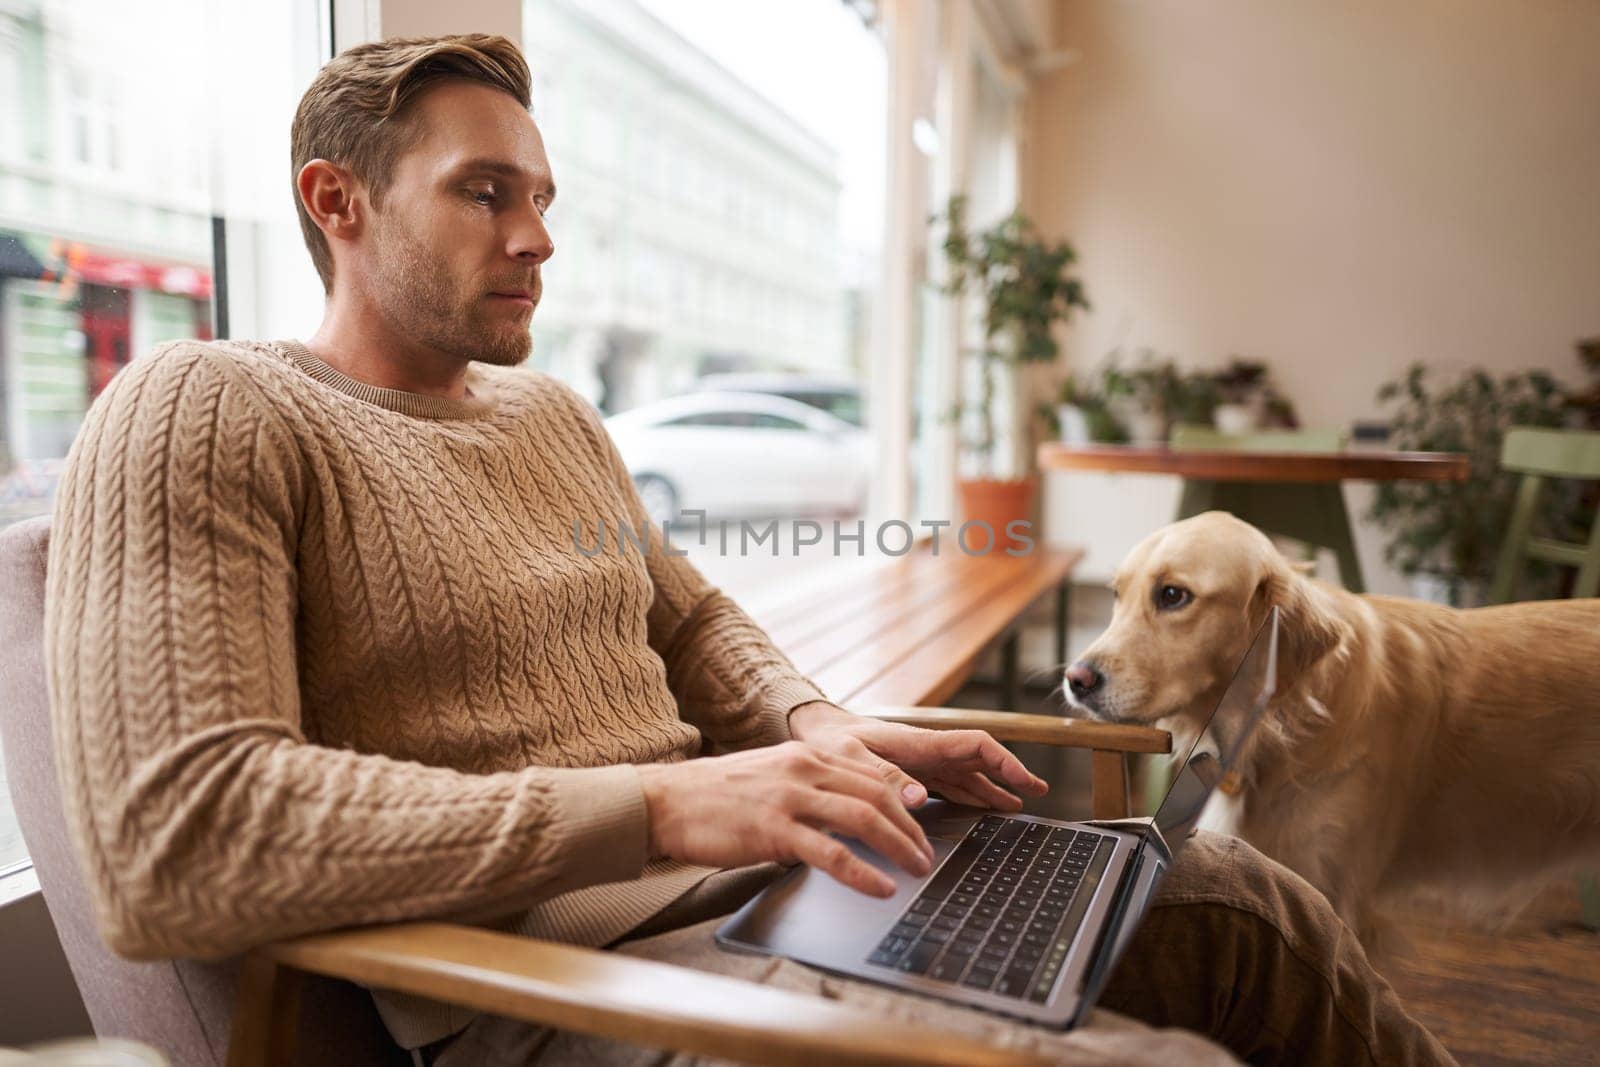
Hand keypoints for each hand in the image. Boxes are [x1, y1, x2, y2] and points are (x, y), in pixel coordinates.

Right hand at [635, 741, 935, 897]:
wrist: (667, 800)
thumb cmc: (715, 795)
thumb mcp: (771, 777)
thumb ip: (809, 787)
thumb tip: (844, 815)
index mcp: (806, 755)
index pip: (872, 774)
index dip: (904, 799)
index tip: (923, 821)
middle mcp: (804, 769)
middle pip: (877, 794)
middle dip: (910, 827)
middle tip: (926, 854)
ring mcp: (790, 798)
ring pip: (863, 818)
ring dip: (898, 846)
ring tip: (917, 869)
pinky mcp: (773, 830)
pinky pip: (831, 853)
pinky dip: (863, 872)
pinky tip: (881, 887)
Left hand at [788, 701, 1049, 810]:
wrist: (812, 731)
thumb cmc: (831, 740)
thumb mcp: (851, 758)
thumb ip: (885, 778)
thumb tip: (920, 799)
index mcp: (920, 742)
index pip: (976, 746)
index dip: (1005, 762)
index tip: (1026, 780)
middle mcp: (927, 751)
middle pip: (980, 761)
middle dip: (1010, 776)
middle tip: (1036, 795)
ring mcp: (922, 763)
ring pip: (968, 775)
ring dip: (993, 789)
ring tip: (1017, 806)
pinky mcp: (913, 774)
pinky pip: (950, 784)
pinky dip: (971, 795)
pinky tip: (982, 806)